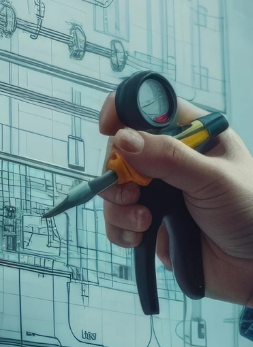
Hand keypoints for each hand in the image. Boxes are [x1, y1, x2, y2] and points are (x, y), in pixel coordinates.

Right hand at [99, 95, 252, 307]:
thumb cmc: (250, 214)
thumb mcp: (213, 179)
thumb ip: (169, 158)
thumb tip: (124, 139)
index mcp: (194, 135)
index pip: (149, 109)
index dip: (124, 112)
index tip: (109, 129)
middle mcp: (173, 161)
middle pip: (122, 152)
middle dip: (118, 173)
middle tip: (133, 192)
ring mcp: (160, 193)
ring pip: (115, 189)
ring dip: (119, 207)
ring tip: (144, 221)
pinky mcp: (151, 224)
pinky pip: (118, 222)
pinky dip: (120, 230)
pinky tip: (139, 237)